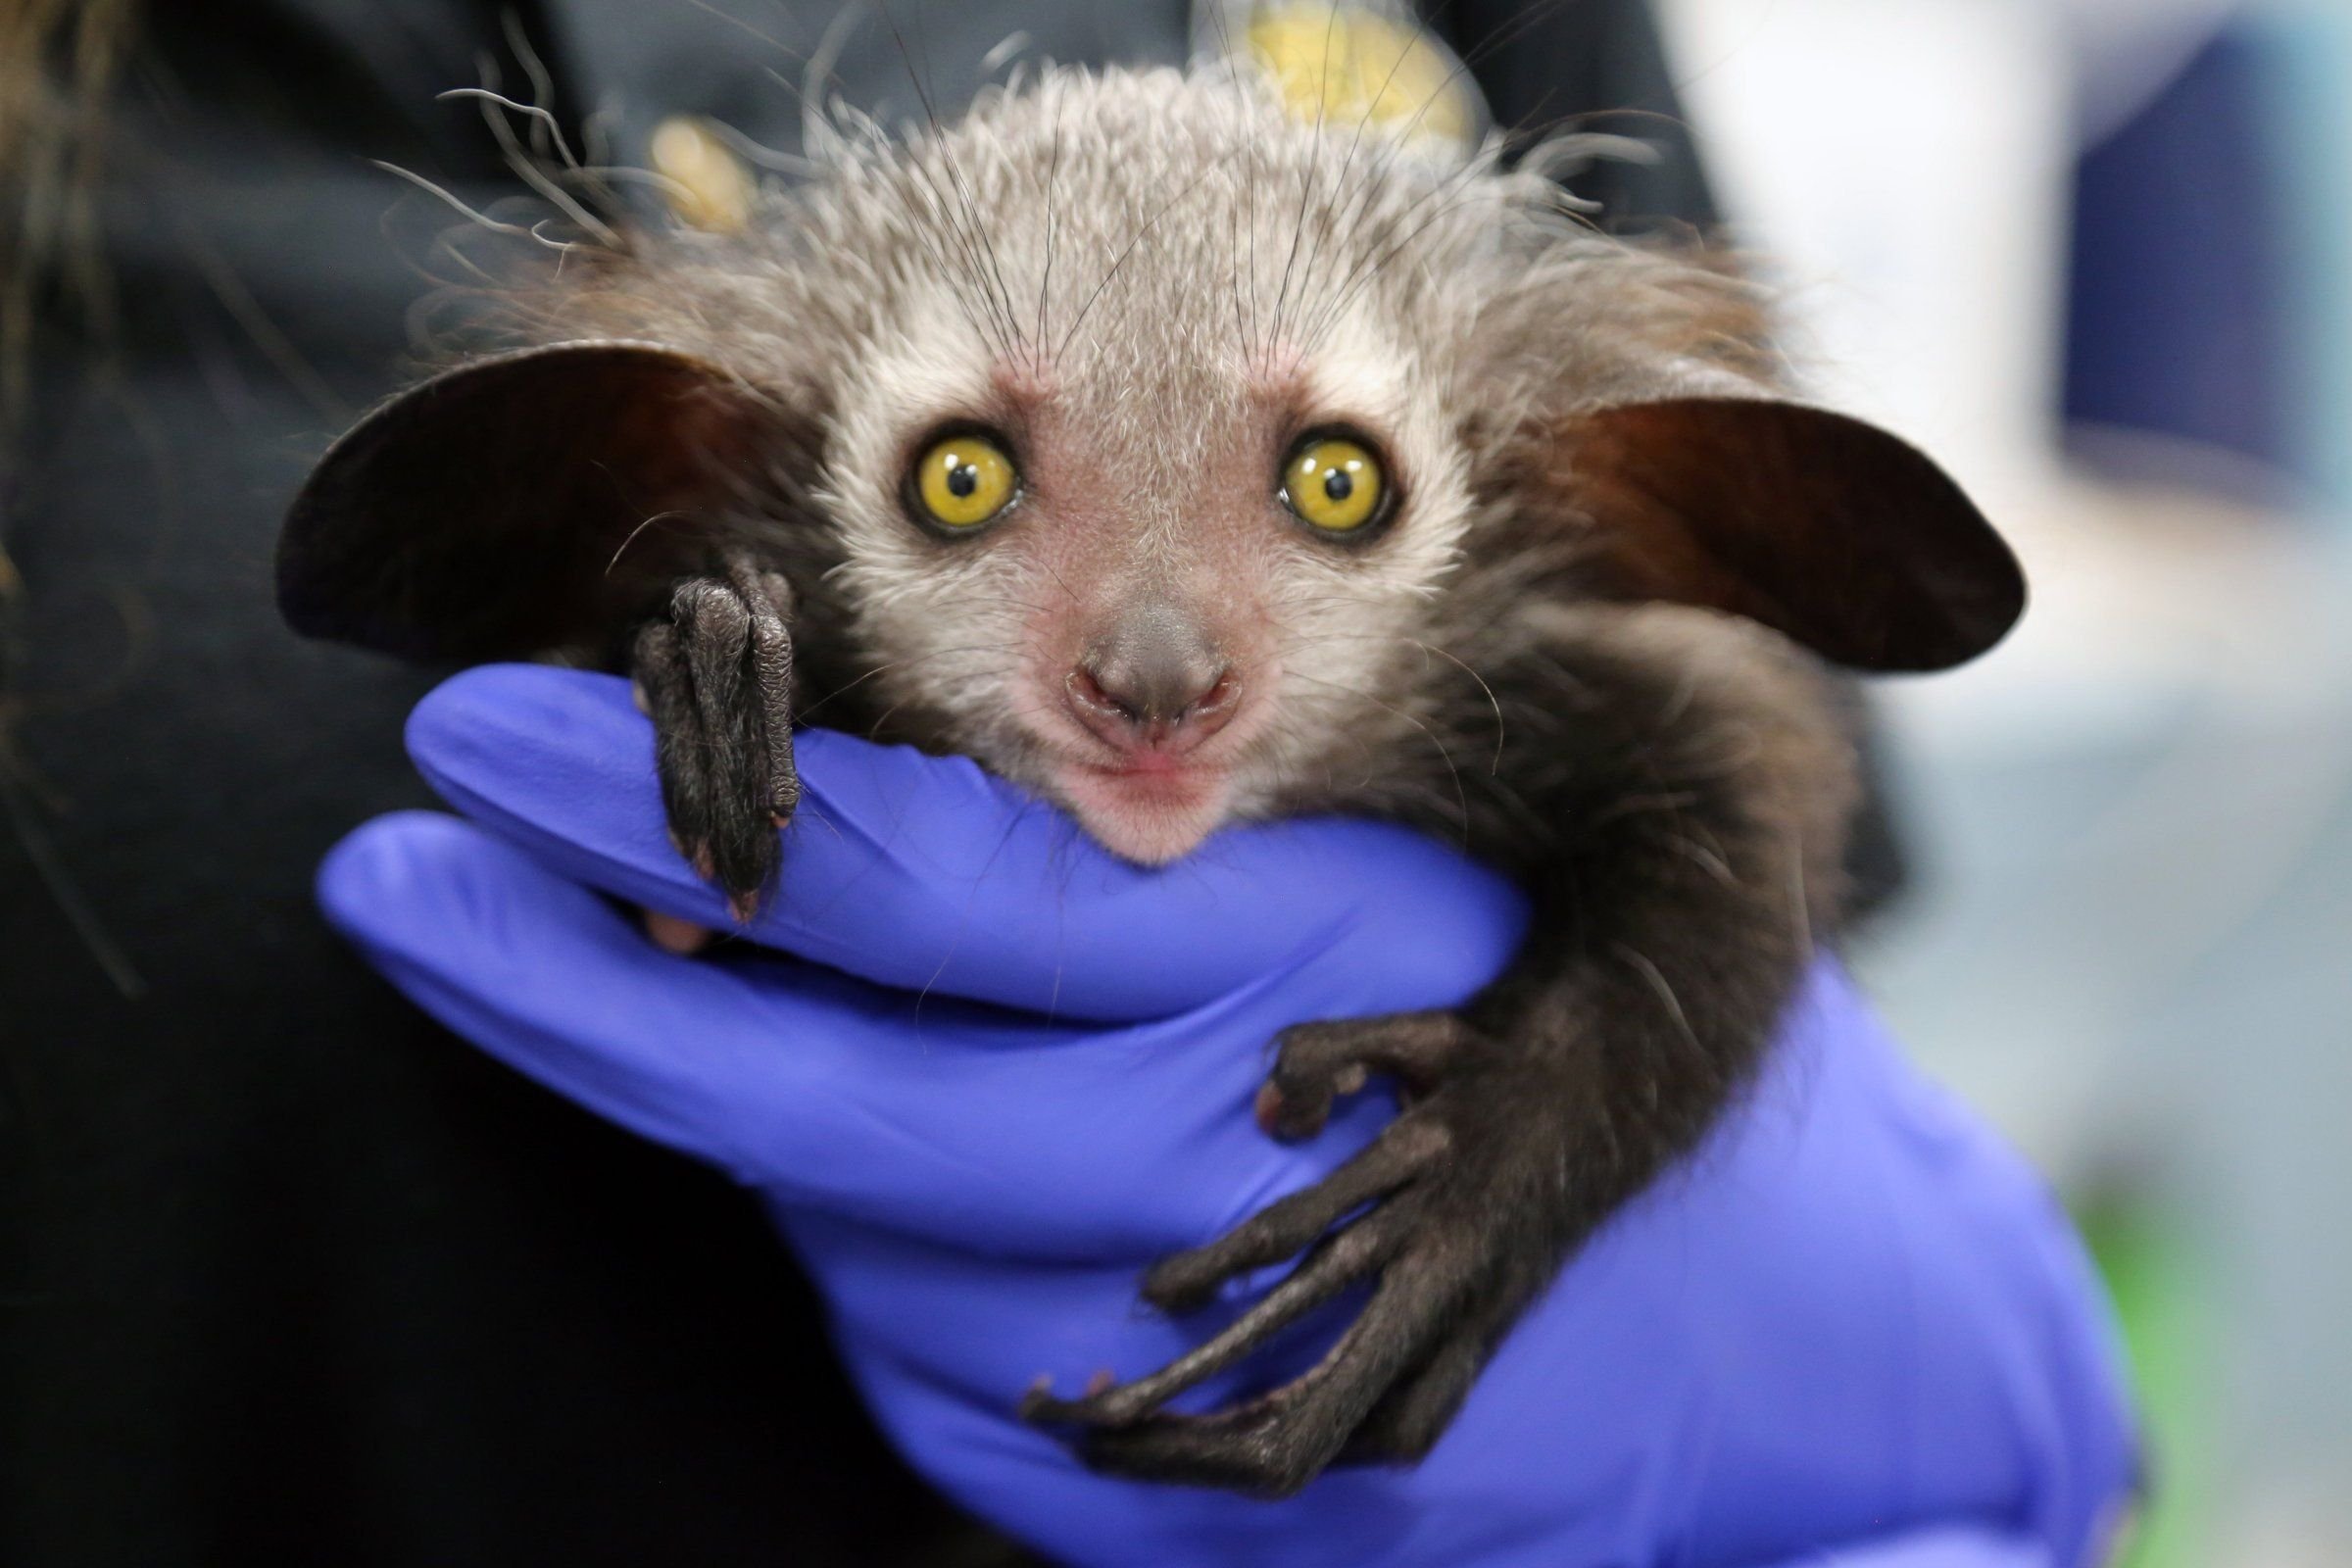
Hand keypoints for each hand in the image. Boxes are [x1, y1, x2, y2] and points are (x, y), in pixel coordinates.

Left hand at [318, 665, 2134, 1567]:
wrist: (1771, 1324)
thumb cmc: (1563, 1025)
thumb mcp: (1378, 869)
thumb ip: (1139, 845)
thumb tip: (837, 834)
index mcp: (1277, 963)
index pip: (913, 885)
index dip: (676, 808)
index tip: (485, 738)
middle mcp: (1224, 1177)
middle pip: (823, 1095)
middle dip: (577, 982)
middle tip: (395, 874)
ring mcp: (1208, 1372)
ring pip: (851, 1255)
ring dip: (727, 1126)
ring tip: (633, 991)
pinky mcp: (1198, 1512)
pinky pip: (932, 1402)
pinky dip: (851, 1282)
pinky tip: (822, 1180)